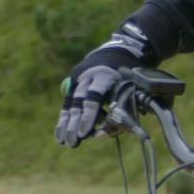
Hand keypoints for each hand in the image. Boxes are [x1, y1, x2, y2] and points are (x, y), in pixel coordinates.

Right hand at [56, 22, 155, 148]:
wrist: (118, 51)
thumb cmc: (129, 74)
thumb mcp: (133, 86)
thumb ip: (125, 107)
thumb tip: (113, 132)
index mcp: (106, 76)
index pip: (94, 97)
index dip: (89, 116)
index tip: (85, 133)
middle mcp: (89, 76)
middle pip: (79, 102)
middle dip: (75, 123)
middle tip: (73, 142)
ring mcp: (80, 78)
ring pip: (71, 103)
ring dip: (66, 124)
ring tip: (64, 142)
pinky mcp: (74, 81)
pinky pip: (68, 102)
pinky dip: (64, 119)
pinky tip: (61, 134)